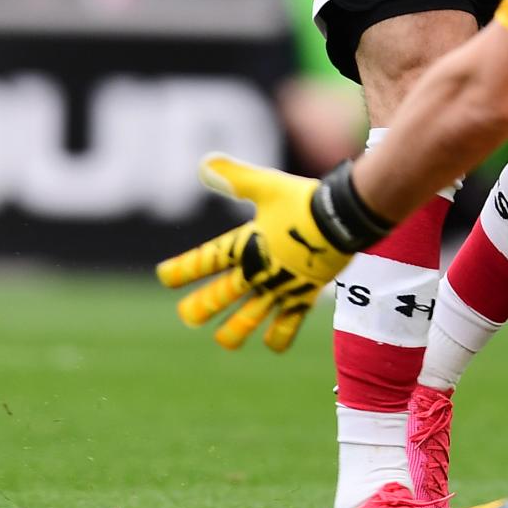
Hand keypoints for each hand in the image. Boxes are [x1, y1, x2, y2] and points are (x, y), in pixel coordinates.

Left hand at [155, 153, 350, 350]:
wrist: (343, 218)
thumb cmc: (304, 201)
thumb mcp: (267, 185)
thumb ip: (235, 177)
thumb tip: (203, 162)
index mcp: (244, 245)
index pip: (204, 260)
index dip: (181, 270)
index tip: (164, 277)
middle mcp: (257, 271)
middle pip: (220, 296)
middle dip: (201, 307)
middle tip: (188, 316)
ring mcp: (279, 287)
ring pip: (249, 318)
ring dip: (233, 332)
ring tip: (224, 341)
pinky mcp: (303, 296)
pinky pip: (288, 324)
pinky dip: (278, 337)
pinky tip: (271, 344)